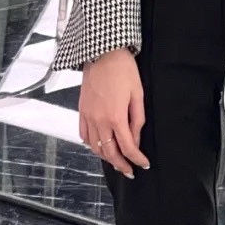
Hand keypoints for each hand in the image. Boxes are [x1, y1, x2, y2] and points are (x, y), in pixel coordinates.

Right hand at [80, 47, 149, 178]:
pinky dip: (91, 145)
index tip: (143, 165)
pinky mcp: (81, 111)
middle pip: (109, 152)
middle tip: (129, 171)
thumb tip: (135, 139)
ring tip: (116, 161)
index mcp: (116, 117)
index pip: (127, 147)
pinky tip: (99, 145)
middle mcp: (100, 121)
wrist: (103, 52)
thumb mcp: (137, 93)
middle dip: (120, 165)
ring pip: (95, 147)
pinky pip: (84, 135)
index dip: (136, 159)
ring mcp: (88, 116)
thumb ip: (137, 119)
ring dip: (106, 157)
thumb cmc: (123, 70)